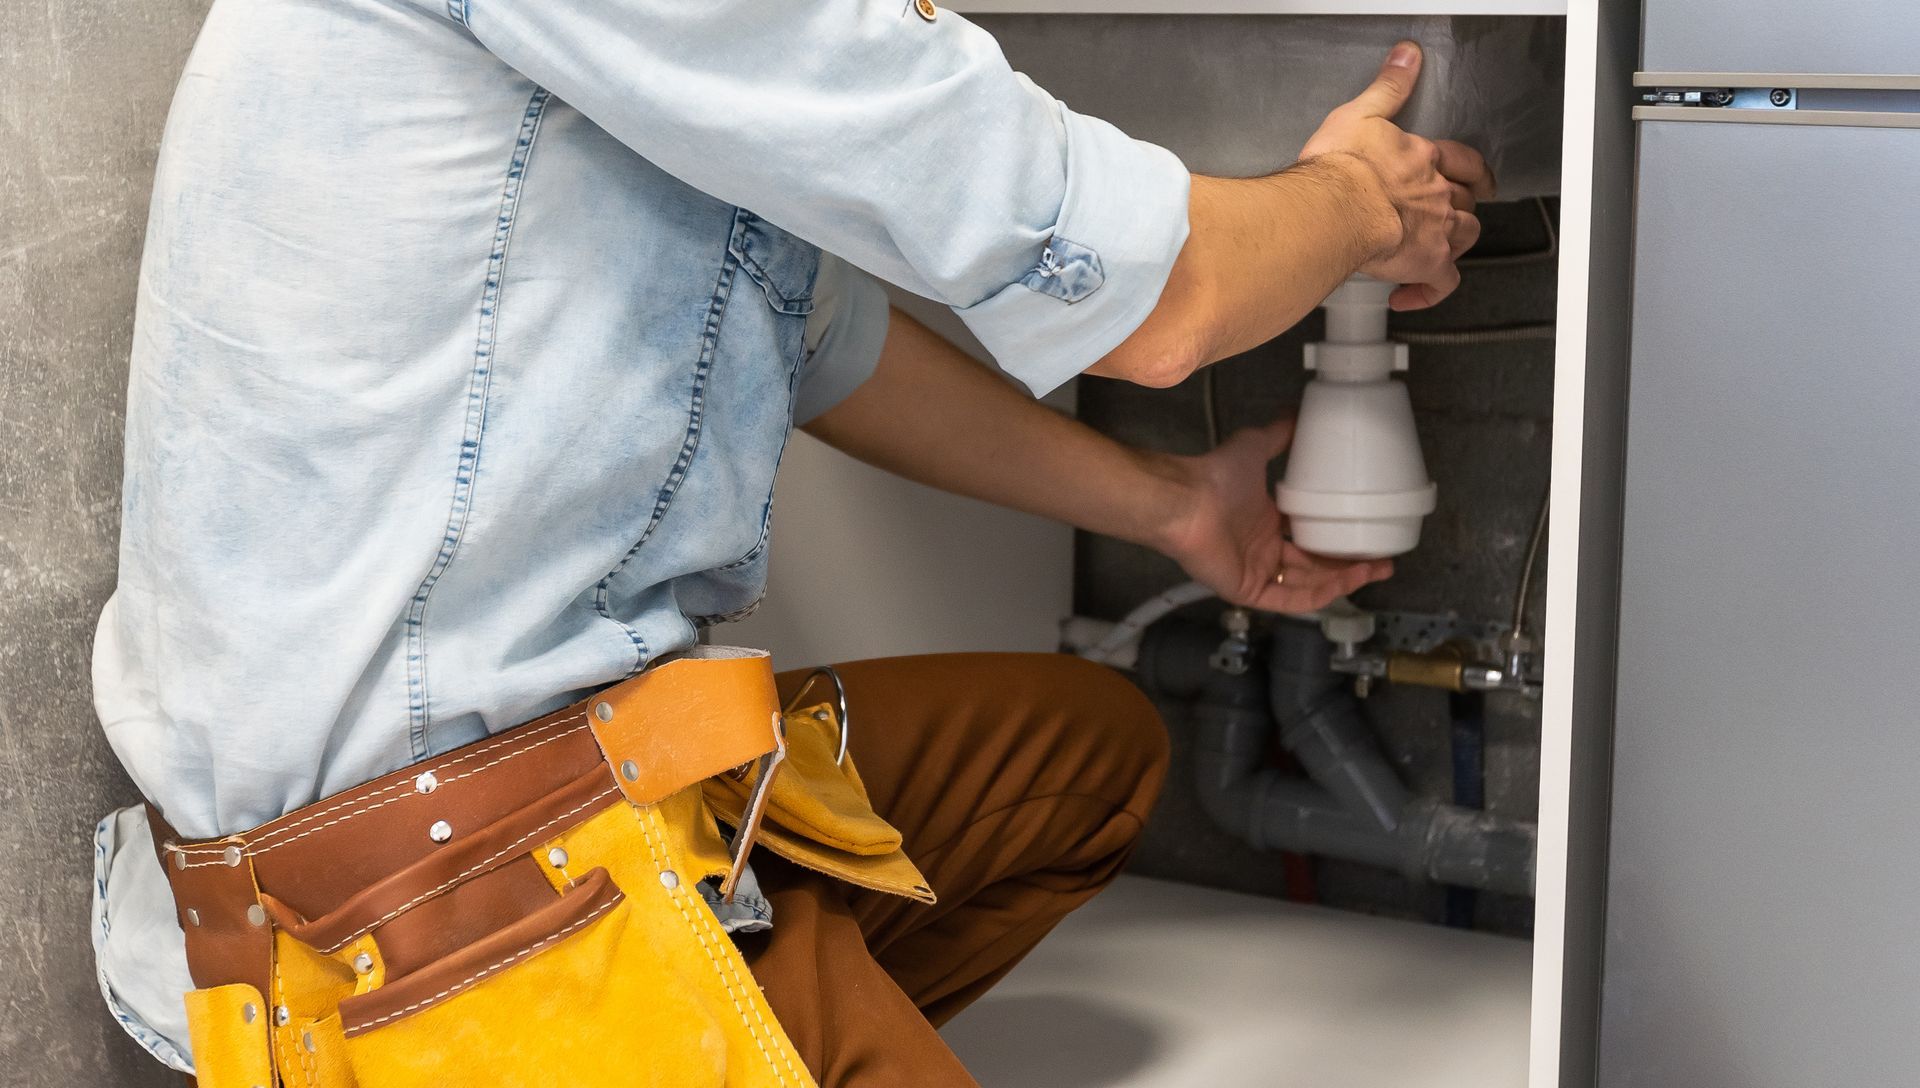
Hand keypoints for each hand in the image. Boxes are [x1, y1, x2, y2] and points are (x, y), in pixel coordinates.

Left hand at [1149, 418, 1392, 612]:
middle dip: (1351, 565)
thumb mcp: (1255, 445)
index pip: (1310, 538)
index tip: (1372, 531)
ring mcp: (1257, 572)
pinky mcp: (1249, 591)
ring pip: (1309, 585)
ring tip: (1376, 569)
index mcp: (1267, 522)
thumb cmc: (1216, 475)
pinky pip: (1290, 601)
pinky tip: (1346, 584)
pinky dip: (1320, 596)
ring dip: (1344, 580)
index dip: (1340, 538)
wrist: (1186, 499)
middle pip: (1316, 566)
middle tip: (1384, 559)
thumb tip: (1300, 412)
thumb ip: (1278, 433)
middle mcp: (1264, 550)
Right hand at [1299, 41, 1494, 310]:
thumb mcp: (1361, 113)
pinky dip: (1427, 291)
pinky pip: (1440, 284)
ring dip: (1455, 242)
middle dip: (1462, 206)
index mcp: (1424, 159)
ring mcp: (1437, 230)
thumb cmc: (1341, 168)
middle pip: (1467, 202)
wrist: (1335, 207)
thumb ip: (1387, 88)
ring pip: (1466, 237)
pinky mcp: (1426, 264)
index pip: (1462, 162)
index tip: (1476, 178)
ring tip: (1434, 249)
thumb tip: (1407, 57)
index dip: (1473, 171)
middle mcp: (1438, 194)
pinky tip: (1407, 296)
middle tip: (1450, 214)